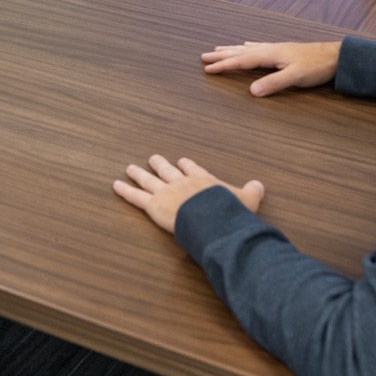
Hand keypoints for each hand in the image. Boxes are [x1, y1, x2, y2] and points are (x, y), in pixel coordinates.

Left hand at [113, 155, 264, 234]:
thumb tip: (259, 185)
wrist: (213, 217)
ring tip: (129, 167)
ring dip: (139, 173)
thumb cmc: (230, 210)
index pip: (193, 169)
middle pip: (168, 171)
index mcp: (203, 180)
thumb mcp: (247, 200)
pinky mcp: (154, 205)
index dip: (187, 166)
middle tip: (153, 158)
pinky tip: (115, 185)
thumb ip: (252, 192)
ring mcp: (166, 192)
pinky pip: (136, 197)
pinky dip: (125, 191)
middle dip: (160, 164)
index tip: (182, 161)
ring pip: (149, 180)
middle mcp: (182, 182)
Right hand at [201, 41, 340, 95]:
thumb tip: (251, 91)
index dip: (224, 65)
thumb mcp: (295, 78)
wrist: (335, 56)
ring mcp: (276, 49)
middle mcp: (270, 49)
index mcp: (269, 55)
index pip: (241, 60)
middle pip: (240, 52)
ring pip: (247, 48)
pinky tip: (247, 44)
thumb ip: (273, 83)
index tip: (207, 69)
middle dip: (221, 55)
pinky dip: (247, 47)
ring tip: (218, 49)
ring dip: (231, 50)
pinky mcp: (282, 50)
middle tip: (203, 57)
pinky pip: (258, 47)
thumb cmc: (316, 67)